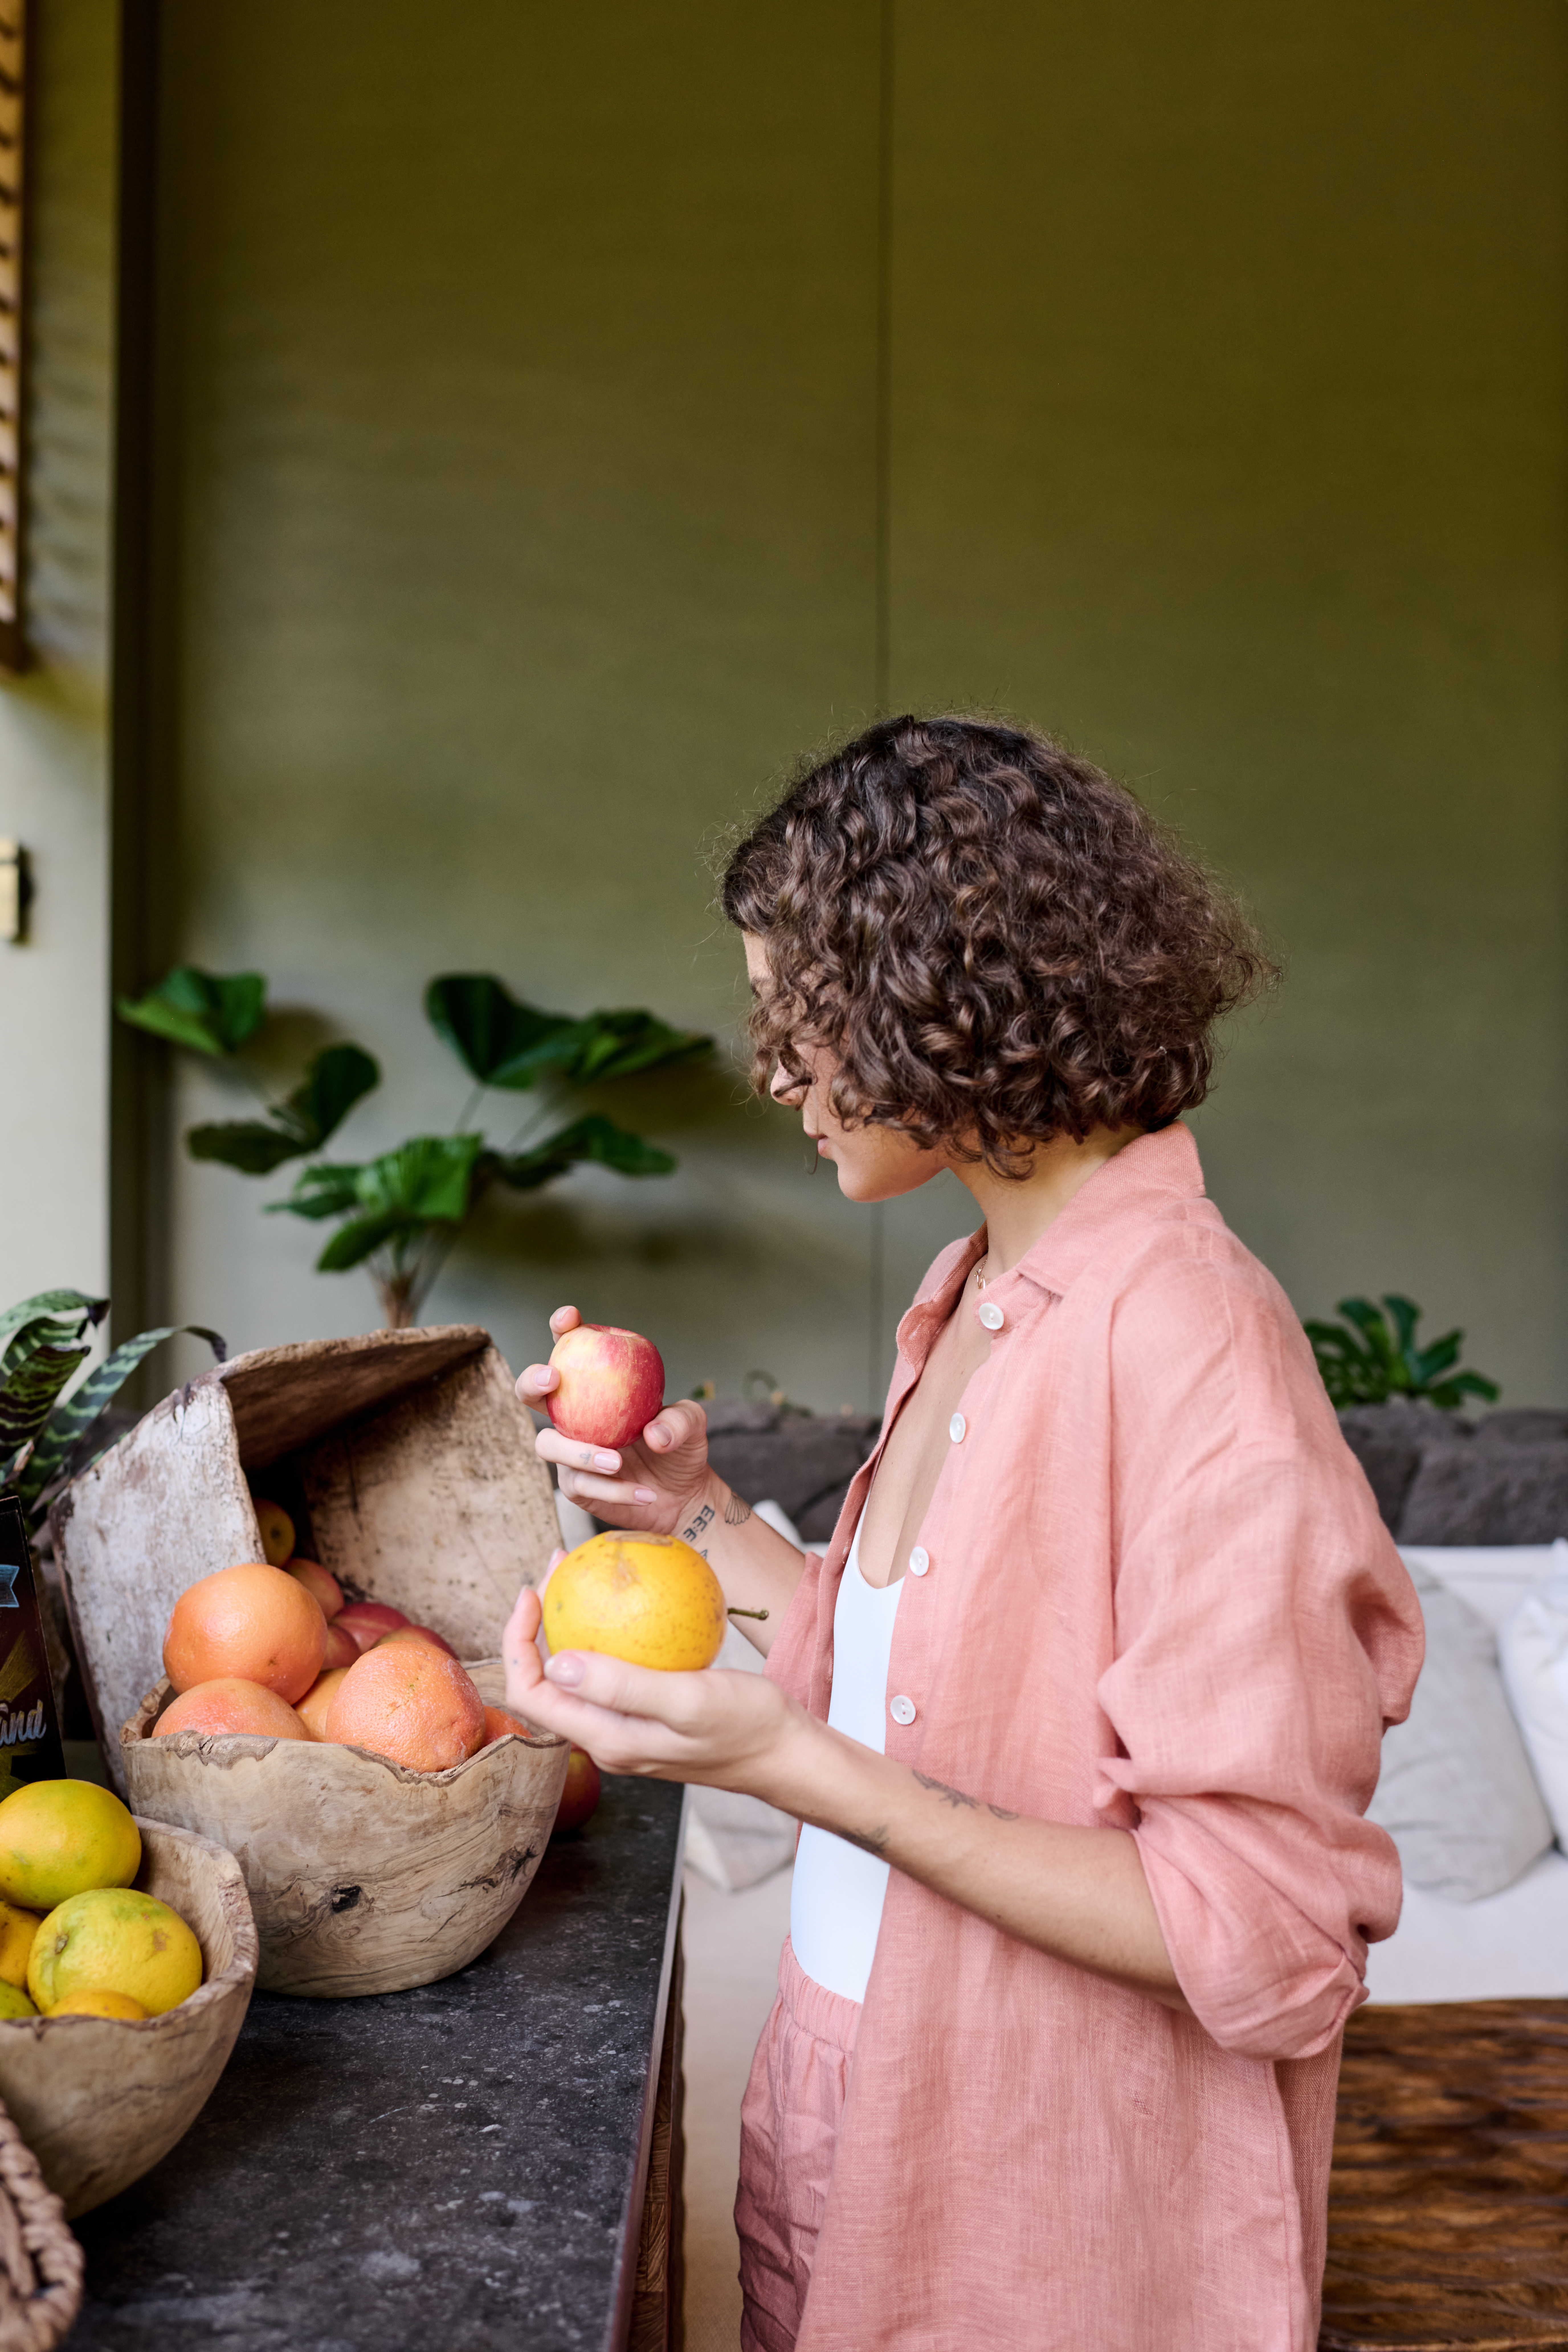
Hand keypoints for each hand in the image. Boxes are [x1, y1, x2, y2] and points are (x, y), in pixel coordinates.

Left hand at [503, 1585, 808, 1795]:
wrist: (786, 1752)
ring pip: (575, 1673)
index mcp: (607, 1739)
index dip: (517, 1643)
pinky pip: (611, 1669)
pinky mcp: (648, 1712)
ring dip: (569, 1624)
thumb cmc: (747, 1726)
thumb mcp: (688, 1701)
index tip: (534, 1592)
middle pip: (546, 1681)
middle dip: (536, 1624)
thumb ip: (623, 1686)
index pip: (532, 1694)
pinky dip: (608, 1631)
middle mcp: (607, 1737)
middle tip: (560, 1568)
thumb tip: (556, 1664)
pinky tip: (630, 1600)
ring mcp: (627, 1726)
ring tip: (583, 1574)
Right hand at [515, 1304, 713, 1535]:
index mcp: (596, 1384)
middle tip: (554, 1377)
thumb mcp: (691, 1424)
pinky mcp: (575, 1484)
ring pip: (547, 1444)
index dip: (563, 1329)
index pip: (571, 1348)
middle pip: (532, 1392)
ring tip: (618, 1462)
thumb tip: (652, 1434)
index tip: (569, 1317)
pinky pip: (580, 1484)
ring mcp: (569, 1449)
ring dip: (579, 1452)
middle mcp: (573, 1413)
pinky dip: (614, 1490)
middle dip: (532, 1380)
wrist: (682, 1494)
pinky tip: (646, 1493)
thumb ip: (678, 1421)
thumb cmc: (680, 1446)